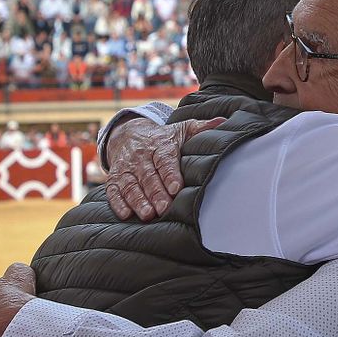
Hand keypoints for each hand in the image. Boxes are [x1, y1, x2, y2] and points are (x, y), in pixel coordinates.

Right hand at [105, 116, 225, 221]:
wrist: (128, 134)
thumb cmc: (163, 138)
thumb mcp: (181, 129)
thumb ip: (201, 128)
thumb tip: (224, 122)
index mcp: (159, 144)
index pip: (164, 159)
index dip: (170, 173)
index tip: (176, 187)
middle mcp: (141, 155)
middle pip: (148, 175)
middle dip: (155, 192)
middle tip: (164, 208)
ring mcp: (126, 167)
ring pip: (130, 184)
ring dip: (137, 200)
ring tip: (147, 214)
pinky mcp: (114, 178)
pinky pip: (113, 190)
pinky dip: (118, 202)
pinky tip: (126, 214)